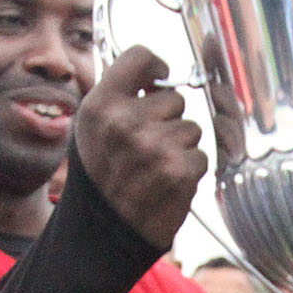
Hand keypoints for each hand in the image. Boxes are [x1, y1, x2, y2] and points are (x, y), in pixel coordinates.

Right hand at [74, 47, 205, 248]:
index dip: (155, 67)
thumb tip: (159, 75)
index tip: (158, 79)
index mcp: (101, 106)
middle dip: (167, 120)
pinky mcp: (179, 171)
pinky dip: (188, 171)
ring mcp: (154, 147)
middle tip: (145, 148)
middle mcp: (126, 122)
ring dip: (179, 148)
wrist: (102, 236)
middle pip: (174, 98)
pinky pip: (200, 155)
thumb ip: (120, 97)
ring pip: (191, 128)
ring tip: (153, 169)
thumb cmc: (100, 178)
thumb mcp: (92, 130)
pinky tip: (165, 184)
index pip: (140, 56)